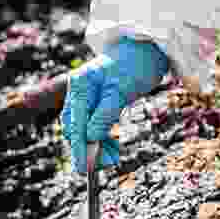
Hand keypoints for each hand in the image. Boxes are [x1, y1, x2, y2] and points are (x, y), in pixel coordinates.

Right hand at [60, 37, 170, 173]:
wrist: (145, 49)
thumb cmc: (134, 66)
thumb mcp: (122, 91)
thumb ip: (104, 114)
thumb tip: (89, 138)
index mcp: (80, 85)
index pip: (73, 123)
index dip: (79, 147)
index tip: (85, 169)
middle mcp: (78, 92)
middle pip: (73, 129)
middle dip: (87, 148)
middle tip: (108, 162)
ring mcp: (86, 98)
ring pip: (82, 131)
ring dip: (95, 146)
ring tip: (113, 156)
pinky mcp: (96, 105)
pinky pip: (92, 127)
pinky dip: (100, 140)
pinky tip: (111, 149)